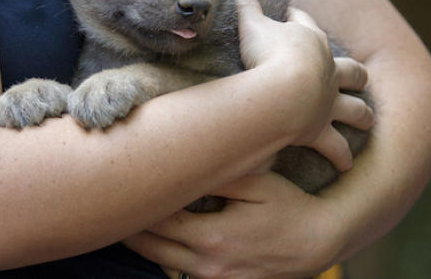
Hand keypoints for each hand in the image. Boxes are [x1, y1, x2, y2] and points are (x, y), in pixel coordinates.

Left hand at [124, 172, 341, 278]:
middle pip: (153, 248)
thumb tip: (188, 162)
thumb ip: (221, 174)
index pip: (160, 222)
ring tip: (128, 224)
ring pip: (164, 266)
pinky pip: (184, 276)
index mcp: (212, 237)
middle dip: (130, 229)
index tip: (123, 186)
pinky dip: (167, 260)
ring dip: (146, 246)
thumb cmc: (290, 207)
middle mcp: (209, 265)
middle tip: (111, 205)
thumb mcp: (259, 184)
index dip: (139, 205)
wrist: (319, 243)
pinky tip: (160, 243)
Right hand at [234, 0, 372, 171]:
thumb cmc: (268, 54)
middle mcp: (327, 72)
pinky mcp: (322, 129)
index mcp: (310, 42)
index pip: (306, 25)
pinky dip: (340, 156)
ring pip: (354, 109)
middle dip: (354, 74)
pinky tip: (345, 164)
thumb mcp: (253, 25)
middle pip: (350, 71)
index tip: (294, 16)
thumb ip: (246, 6)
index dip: (299, 21)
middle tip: (358, 78)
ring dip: (361, 115)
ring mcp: (328, 102)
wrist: (284, 89)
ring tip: (366, 121)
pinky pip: (335, 146)